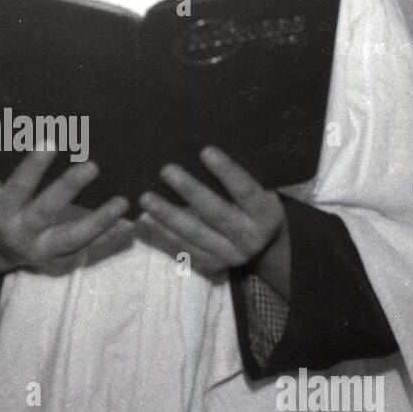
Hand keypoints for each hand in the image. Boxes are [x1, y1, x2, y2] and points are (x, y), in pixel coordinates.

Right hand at [0, 150, 128, 297]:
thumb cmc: (2, 206)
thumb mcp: (2, 191)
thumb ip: (23, 174)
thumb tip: (56, 137)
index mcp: (2, 211)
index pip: (18, 186)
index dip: (33, 166)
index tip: (51, 142)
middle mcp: (21, 233)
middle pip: (46, 210)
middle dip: (68, 188)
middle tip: (92, 166)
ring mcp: (41, 250)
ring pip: (73, 236)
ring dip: (100, 220)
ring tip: (123, 202)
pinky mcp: (58, 261)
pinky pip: (86, 248)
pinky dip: (108, 236)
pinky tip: (129, 223)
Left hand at [136, 146, 289, 294]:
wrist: (265, 244)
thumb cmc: (255, 202)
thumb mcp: (262, 188)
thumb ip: (244, 173)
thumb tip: (206, 147)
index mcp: (266, 213)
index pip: (246, 190)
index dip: (226, 171)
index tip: (205, 151)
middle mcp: (250, 238)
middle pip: (216, 213)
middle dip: (190, 191)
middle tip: (166, 170)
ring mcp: (230, 255)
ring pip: (195, 234)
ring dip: (168, 215)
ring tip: (146, 197)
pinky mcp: (213, 264)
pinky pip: (185, 248)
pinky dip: (164, 233)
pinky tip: (146, 218)